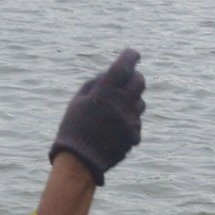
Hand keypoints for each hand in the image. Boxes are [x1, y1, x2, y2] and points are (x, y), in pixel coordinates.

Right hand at [51, 49, 145, 183]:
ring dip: (132, 100)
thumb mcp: (78, 101)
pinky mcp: (134, 136)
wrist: (80, 161)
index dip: (130, 57)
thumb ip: (95, 84)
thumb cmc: (74, 128)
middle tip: (130, 77)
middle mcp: (121, 105)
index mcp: (104, 93)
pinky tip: (115, 127)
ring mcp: (130, 121)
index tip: (133, 53)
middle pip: (139, 82)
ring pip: (140, 103)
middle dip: (135, 77)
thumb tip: (111, 73)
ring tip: (117, 107)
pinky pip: (137, 122)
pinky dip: (129, 120)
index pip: (123, 68)